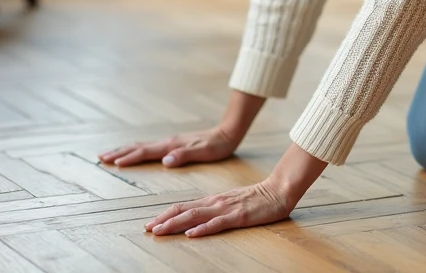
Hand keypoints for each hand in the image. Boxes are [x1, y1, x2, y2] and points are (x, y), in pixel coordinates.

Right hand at [98, 126, 238, 167]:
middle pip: (138, 147)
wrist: (226, 133)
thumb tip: (165, 161)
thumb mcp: (204, 152)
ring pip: (142, 146)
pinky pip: (149, 147)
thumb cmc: (217, 146)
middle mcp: (167, 142)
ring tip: (110, 154)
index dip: (128, 157)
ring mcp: (169, 142)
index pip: (145, 152)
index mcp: (171, 146)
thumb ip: (184, 155)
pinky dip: (137, 150)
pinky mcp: (173, 144)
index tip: (112, 162)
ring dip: (125, 150)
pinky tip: (135, 153)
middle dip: (119, 152)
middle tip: (101, 157)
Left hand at [145, 180, 294, 237]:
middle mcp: (215, 202)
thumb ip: (213, 209)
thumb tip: (195, 219)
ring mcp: (226, 209)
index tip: (150, 224)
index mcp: (212, 200)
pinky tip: (191, 234)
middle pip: (183, 210)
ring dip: (175, 224)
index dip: (165, 214)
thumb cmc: (256, 198)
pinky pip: (217, 224)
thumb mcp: (230, 202)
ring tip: (160, 231)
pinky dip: (202, 229)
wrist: (278, 190)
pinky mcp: (238, 217)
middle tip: (147, 229)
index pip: (183, 206)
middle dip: (163, 219)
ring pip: (195, 216)